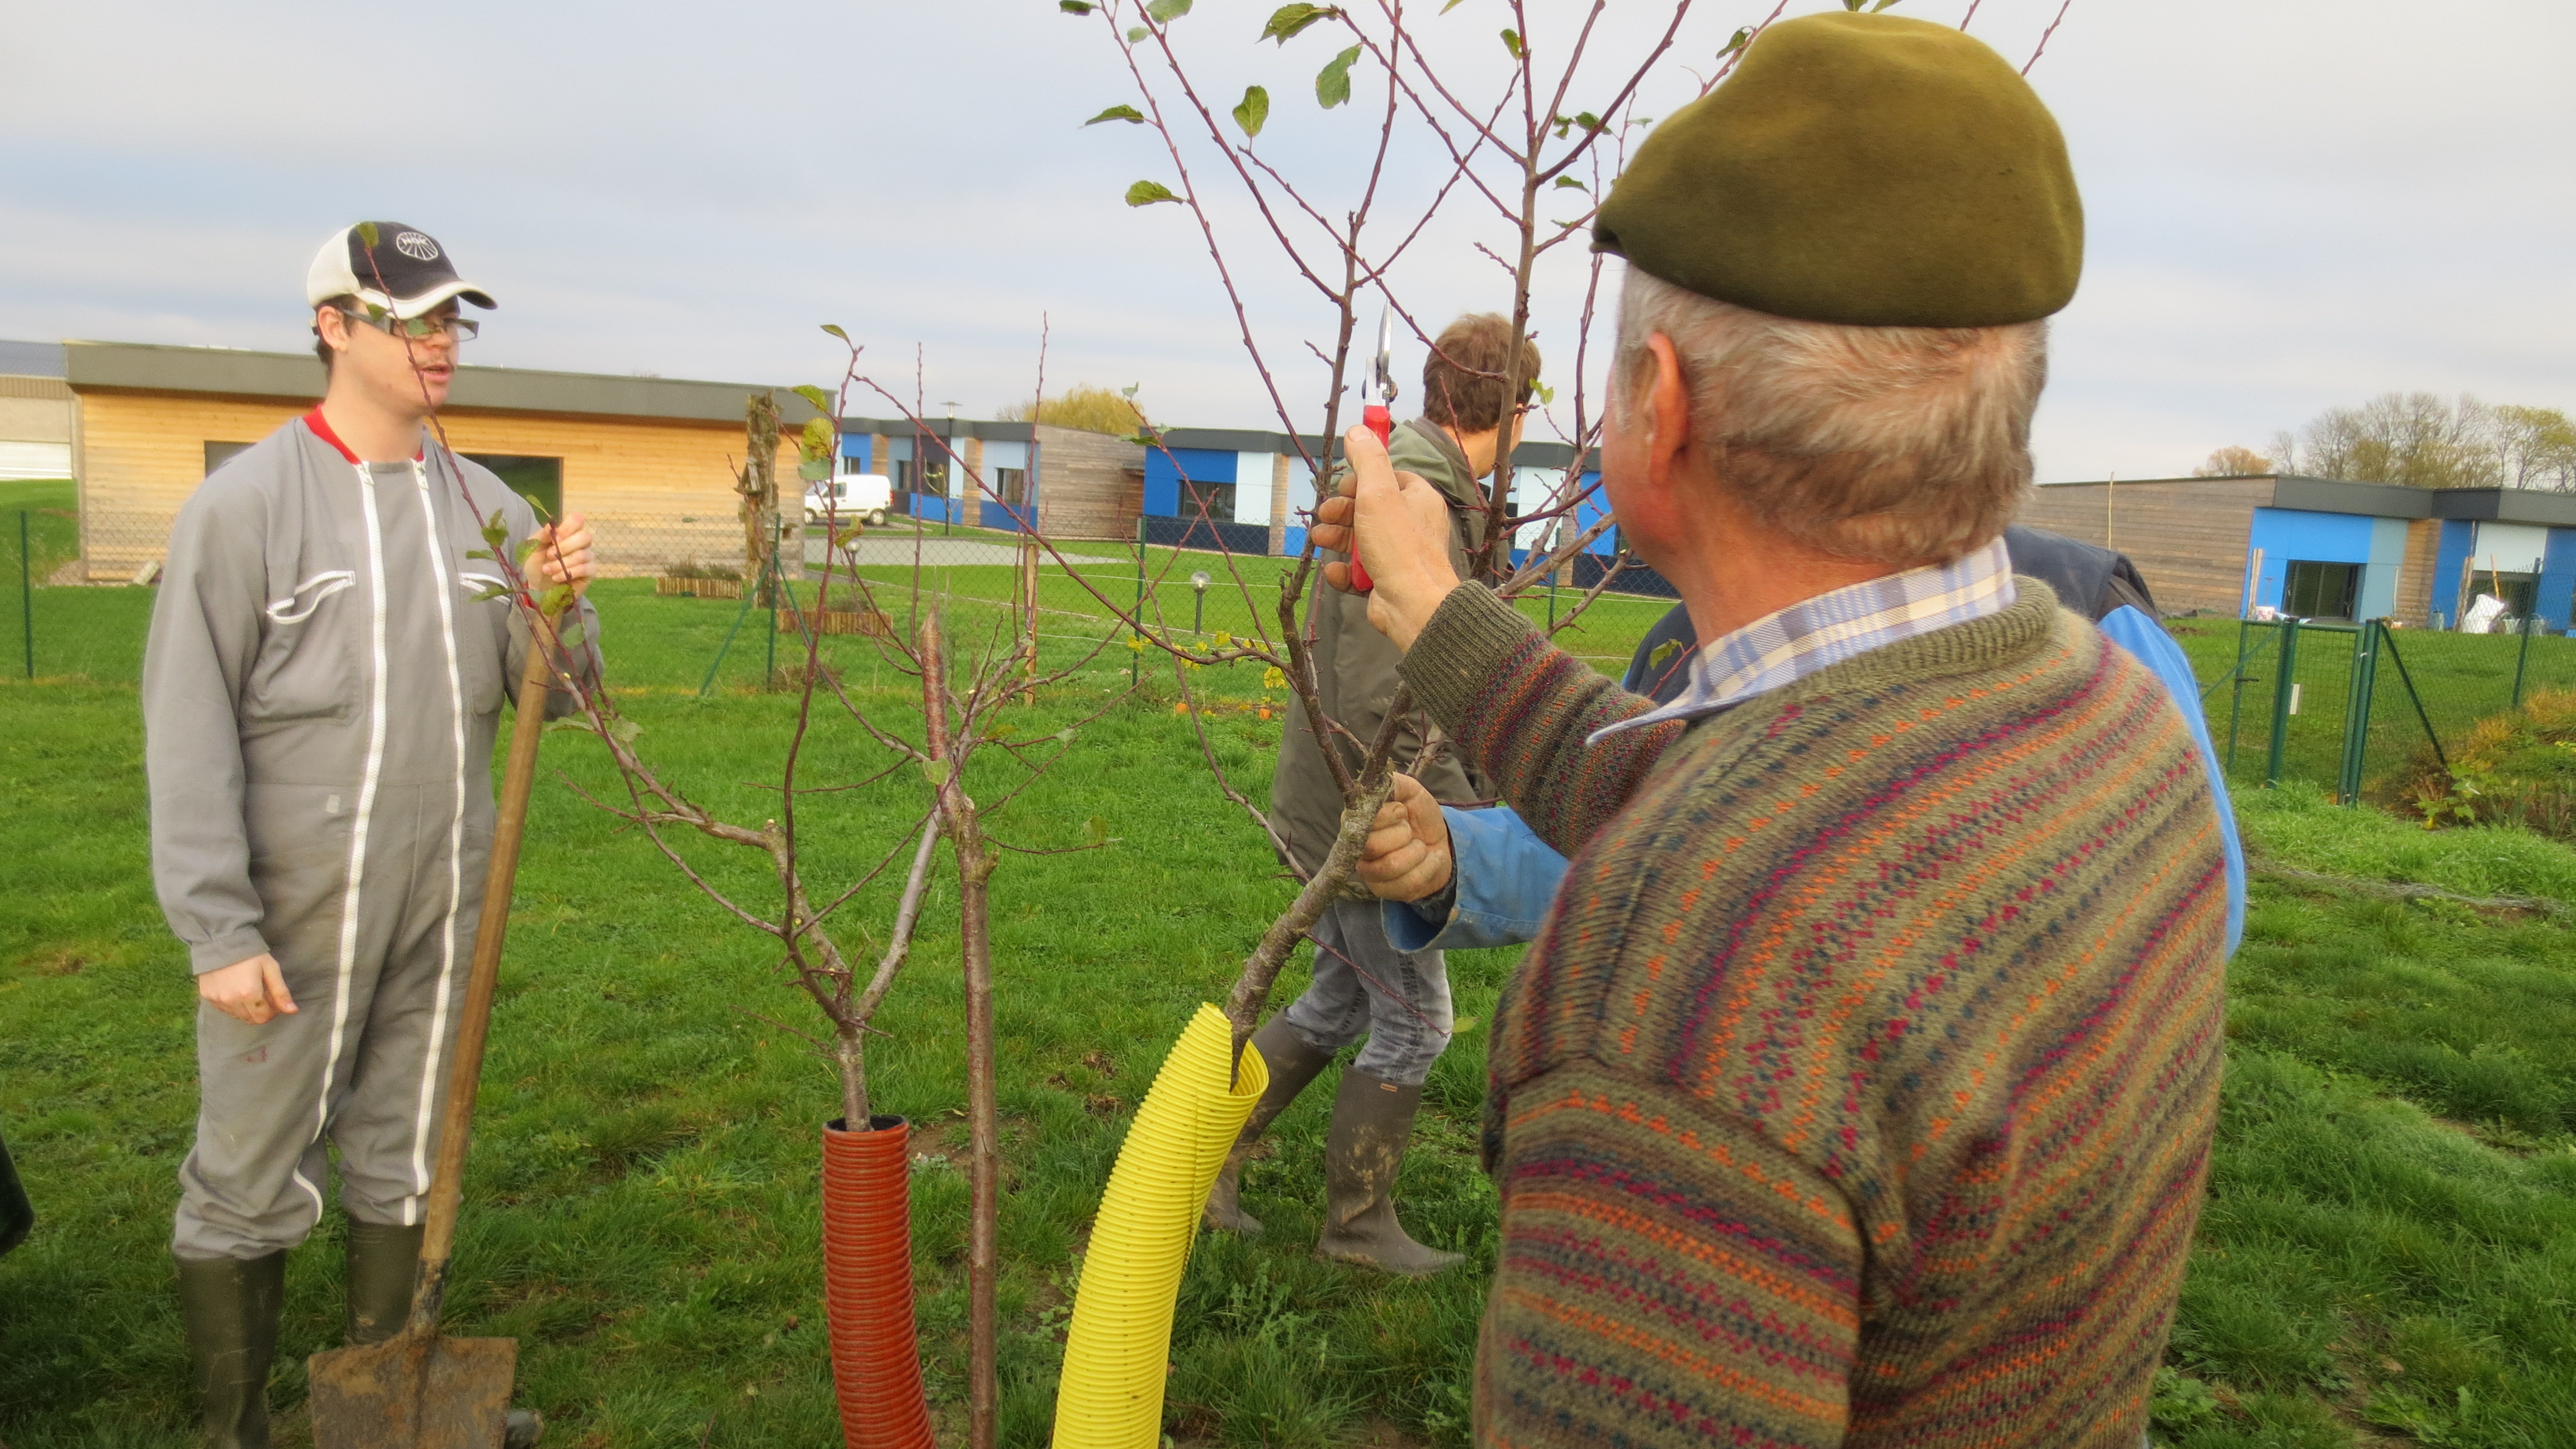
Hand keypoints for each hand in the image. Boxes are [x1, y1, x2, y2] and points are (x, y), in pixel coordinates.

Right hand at [198, 953, 296, 1025]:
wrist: (221, 941)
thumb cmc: (250, 954)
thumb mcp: (271, 969)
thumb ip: (281, 992)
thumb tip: (293, 1011)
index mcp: (249, 994)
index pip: (263, 1017)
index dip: (272, 1012)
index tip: (274, 1001)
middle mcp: (231, 1001)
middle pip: (251, 1019)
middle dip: (261, 1012)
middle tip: (264, 996)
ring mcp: (217, 1000)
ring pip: (237, 1016)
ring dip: (247, 1010)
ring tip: (249, 992)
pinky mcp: (207, 997)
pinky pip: (224, 1009)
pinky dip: (233, 1005)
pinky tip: (235, 991)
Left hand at [531, 512, 594, 595]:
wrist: (538, 587)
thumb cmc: (537, 565)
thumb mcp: (533, 549)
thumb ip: (541, 536)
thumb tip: (550, 526)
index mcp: (568, 532)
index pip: (577, 520)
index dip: (568, 527)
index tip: (555, 538)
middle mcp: (581, 542)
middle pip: (584, 536)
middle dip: (565, 547)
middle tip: (549, 555)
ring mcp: (588, 556)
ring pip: (582, 555)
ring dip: (561, 564)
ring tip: (547, 570)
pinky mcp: (590, 572)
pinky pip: (585, 568)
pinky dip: (568, 573)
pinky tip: (556, 577)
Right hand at [1311, 427, 1459, 649]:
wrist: (1414, 606)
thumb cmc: (1399, 547)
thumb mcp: (1378, 494)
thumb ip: (1367, 460)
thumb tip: (1359, 429)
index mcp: (1418, 499)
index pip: (1387, 479)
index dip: (1361, 479)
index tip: (1342, 485)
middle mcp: (1412, 525)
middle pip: (1368, 509)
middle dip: (1341, 511)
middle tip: (1324, 515)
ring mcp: (1399, 554)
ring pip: (1360, 539)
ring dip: (1336, 538)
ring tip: (1319, 539)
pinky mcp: (1387, 581)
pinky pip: (1359, 570)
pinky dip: (1344, 571)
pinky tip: (1335, 570)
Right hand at [1358, 773, 1453, 902]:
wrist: (1441, 845)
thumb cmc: (1420, 817)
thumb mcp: (1412, 792)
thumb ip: (1395, 783)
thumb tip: (1381, 779)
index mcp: (1357, 821)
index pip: (1361, 820)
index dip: (1388, 815)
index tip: (1403, 811)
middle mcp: (1357, 848)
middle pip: (1374, 845)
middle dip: (1404, 834)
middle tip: (1411, 831)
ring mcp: (1368, 872)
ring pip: (1390, 866)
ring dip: (1416, 852)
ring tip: (1422, 846)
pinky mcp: (1383, 890)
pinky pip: (1407, 883)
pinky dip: (1428, 867)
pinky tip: (1431, 859)